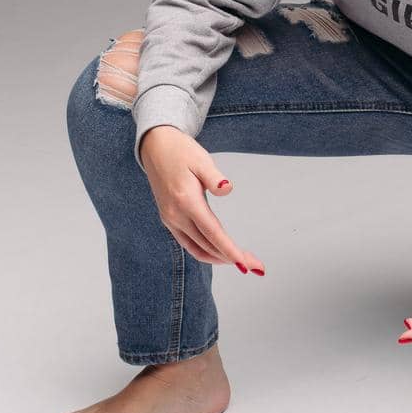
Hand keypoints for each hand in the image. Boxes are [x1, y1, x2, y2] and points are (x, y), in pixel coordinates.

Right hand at [139, 125, 264, 275]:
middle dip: (233, 258)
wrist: (155, 147)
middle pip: (208, 246)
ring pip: (197, 249)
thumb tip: (227, 189)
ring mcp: (170, 219)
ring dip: (220, 258)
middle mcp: (176, 215)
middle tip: (256, 265)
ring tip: (242, 262)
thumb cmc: (180, 151)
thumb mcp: (201, 159)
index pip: (213, 233)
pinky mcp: (169, 219)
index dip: (231, 251)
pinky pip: (188, 243)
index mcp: (186, 201)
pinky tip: (219, 253)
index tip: (246, 264)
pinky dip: (206, 252)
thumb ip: (215, 177)